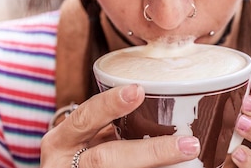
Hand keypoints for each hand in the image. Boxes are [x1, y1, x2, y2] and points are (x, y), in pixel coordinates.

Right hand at [40, 84, 200, 167]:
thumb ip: (108, 123)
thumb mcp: (83, 136)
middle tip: (189, 144)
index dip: (110, 104)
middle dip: (152, 152)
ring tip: (190, 156)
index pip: (85, 117)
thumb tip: (161, 100)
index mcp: (60, 140)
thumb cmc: (77, 153)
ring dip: (158, 166)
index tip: (138, 90)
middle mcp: (65, 163)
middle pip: (106, 159)